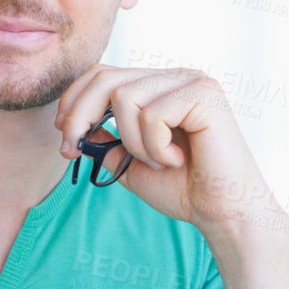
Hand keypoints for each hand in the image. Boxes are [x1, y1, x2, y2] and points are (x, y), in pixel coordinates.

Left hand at [54, 65, 275, 237]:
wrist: (223, 213)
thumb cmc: (185, 190)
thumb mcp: (131, 164)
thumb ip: (106, 141)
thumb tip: (76, 124)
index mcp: (160, 87)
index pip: (104, 74)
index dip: (75, 101)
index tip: (64, 135)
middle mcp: (176, 77)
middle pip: (106, 77)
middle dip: (80, 116)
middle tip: (73, 151)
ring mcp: (192, 81)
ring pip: (125, 97)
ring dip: (132, 142)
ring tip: (158, 162)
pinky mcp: (204, 94)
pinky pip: (152, 114)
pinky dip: (155, 147)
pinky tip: (176, 160)